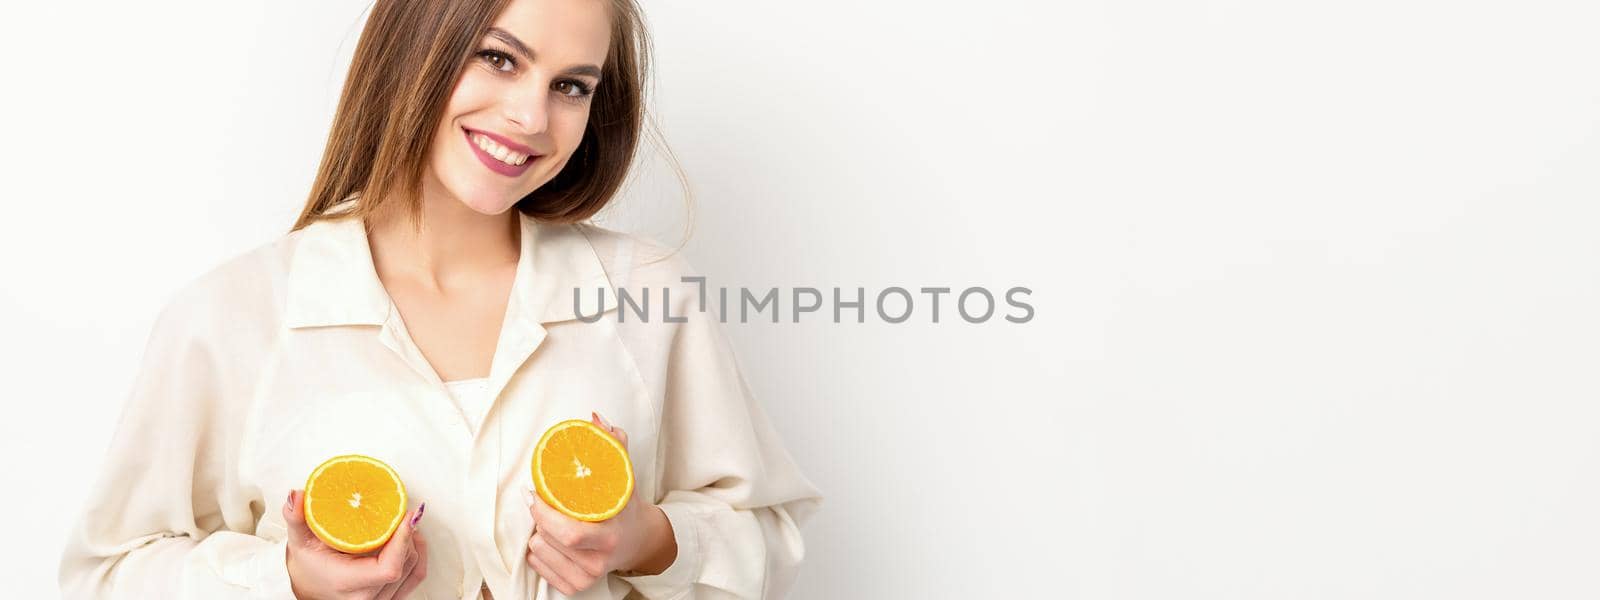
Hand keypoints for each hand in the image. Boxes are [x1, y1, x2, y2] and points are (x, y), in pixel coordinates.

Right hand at [282, 489, 428, 599]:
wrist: (308, 584)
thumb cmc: (308, 564)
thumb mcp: (299, 539)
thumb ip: (296, 518)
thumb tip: (297, 495)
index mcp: (346, 582)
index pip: (389, 568)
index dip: (402, 542)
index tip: (405, 517)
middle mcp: (365, 597)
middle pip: (404, 564)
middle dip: (407, 536)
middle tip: (402, 511)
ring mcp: (379, 599)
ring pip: (412, 570)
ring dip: (413, 543)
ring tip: (405, 522)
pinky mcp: (389, 597)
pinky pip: (415, 577)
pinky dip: (418, 556)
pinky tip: (412, 538)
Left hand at [522, 412, 677, 595]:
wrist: (640, 543)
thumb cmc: (628, 508)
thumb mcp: (626, 477)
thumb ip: (613, 446)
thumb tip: (595, 419)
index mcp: (609, 538)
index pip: (569, 533)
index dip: (545, 515)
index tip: (534, 493)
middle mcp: (598, 562)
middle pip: (548, 540)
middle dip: (538, 518)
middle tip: (538, 500)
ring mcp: (586, 578)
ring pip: (539, 551)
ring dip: (537, 533)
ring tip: (549, 521)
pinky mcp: (575, 587)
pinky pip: (538, 566)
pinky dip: (537, 551)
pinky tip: (549, 540)